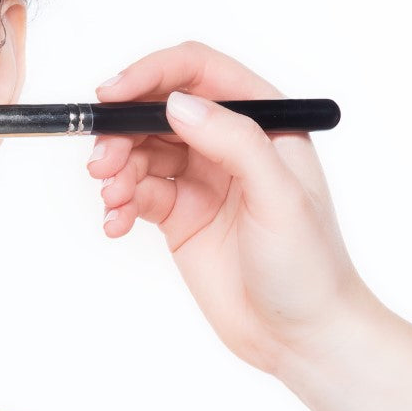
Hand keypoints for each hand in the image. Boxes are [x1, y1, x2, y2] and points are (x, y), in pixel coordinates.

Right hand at [87, 40, 375, 374]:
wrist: (300, 338)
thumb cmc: (309, 267)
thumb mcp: (279, 198)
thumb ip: (233, 141)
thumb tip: (176, 103)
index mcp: (263, 121)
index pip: (198, 72)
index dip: (151, 74)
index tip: (112, 96)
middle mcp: (228, 142)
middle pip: (157, 109)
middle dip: (121, 130)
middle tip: (102, 165)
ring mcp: (201, 178)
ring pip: (139, 150)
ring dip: (116, 170)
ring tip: (112, 201)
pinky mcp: (179, 213)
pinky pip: (135, 192)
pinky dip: (118, 204)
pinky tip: (116, 225)